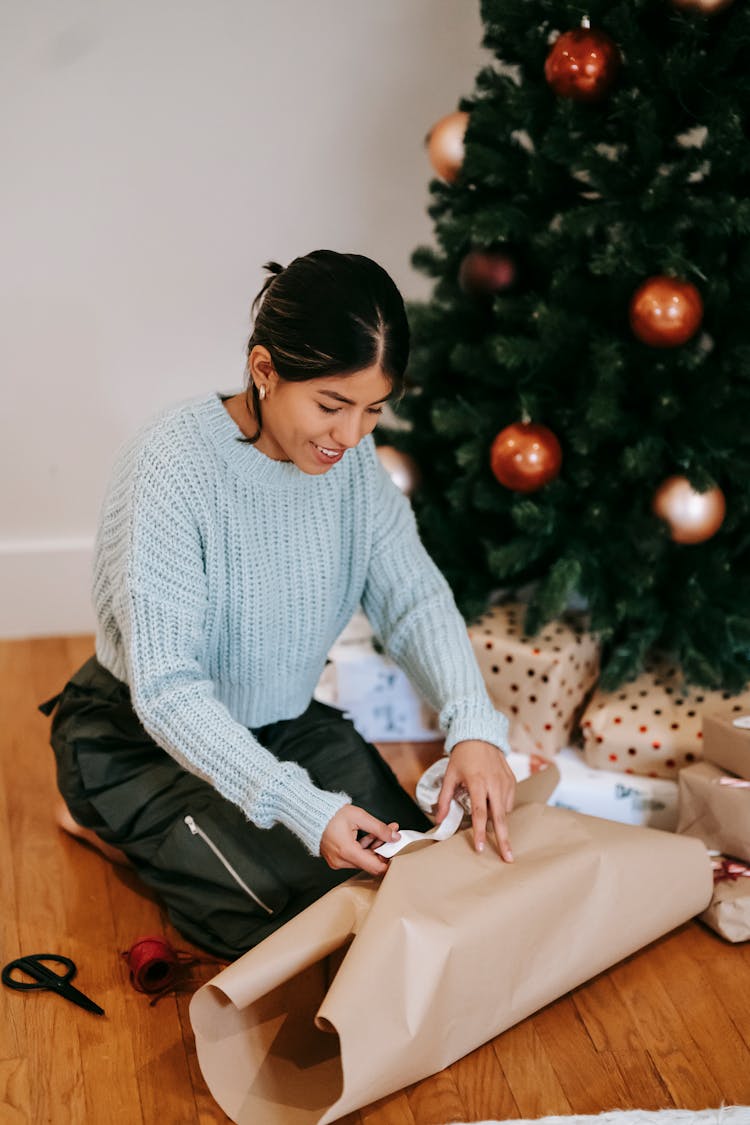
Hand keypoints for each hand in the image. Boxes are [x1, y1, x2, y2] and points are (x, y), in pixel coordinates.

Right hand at [320, 805, 399, 875]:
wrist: (312, 813)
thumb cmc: (332, 813)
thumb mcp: (359, 816)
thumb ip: (379, 828)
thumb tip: (394, 837)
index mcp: (347, 851)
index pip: (374, 867)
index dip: (388, 861)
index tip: (396, 851)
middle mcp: (341, 860)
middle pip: (370, 862)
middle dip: (382, 849)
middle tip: (391, 834)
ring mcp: (337, 861)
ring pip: (363, 860)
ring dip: (374, 848)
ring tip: (381, 831)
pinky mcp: (336, 859)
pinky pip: (354, 858)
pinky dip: (364, 849)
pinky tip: (370, 836)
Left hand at [435, 740, 515, 861]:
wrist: (480, 736)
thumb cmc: (463, 756)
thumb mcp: (450, 775)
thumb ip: (445, 798)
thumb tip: (439, 819)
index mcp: (478, 782)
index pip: (480, 813)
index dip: (480, 832)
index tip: (480, 848)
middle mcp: (495, 784)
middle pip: (500, 817)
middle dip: (504, 839)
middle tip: (508, 857)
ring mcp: (505, 782)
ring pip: (505, 811)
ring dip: (499, 822)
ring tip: (495, 828)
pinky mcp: (512, 781)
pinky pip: (509, 802)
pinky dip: (502, 809)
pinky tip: (494, 806)